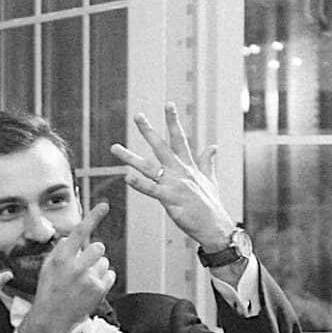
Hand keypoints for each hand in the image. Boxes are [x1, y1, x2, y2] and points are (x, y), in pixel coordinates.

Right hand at [23, 200, 116, 332]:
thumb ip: (62, 250)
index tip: (104, 205)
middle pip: (98, 247)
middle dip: (93, 254)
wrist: (52, 317)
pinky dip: (103, 279)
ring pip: (105, 261)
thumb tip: (72, 238)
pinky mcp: (99, 290)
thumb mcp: (48, 266)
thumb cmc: (49, 290)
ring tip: (84, 280)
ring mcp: (89, 279)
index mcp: (61, 257)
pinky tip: (90, 287)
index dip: (93, 216)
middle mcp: (75, 266)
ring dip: (97, 268)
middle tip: (83, 266)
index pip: (79, 231)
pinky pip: (110, 275)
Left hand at [109, 102, 237, 254]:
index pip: (180, 139)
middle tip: (137, 116)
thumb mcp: (210, 180)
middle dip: (148, 131)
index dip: (173, 121)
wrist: (216, 228)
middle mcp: (181, 172)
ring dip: (130, 157)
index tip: (168, 104)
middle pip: (162, 147)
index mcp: (189, 167)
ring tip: (115, 148)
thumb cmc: (212, 206)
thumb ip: (208, 162)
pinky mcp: (170, 200)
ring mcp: (175, 185)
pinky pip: (152, 190)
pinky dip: (139, 184)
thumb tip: (213, 146)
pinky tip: (127, 178)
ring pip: (148, 167)